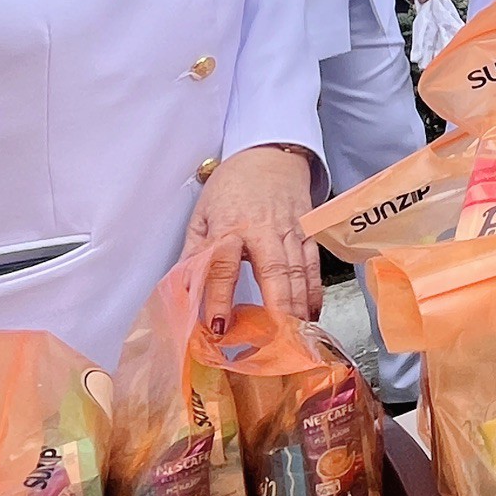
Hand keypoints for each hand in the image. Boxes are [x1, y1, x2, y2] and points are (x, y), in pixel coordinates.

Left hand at [183, 146, 321, 327]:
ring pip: (298, 273)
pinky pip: (314, 265)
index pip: (224, 265)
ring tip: (296, 337)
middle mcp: (263, 230)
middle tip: (277, 342)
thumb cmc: (231, 186)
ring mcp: (291, 230)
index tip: (218, 327)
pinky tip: (311, 313)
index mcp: (230, 227)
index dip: (220, 297)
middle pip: (274, 273)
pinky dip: (314, 291)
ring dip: (298, 307)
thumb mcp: (202, 215)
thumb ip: (195, 253)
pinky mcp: (308, 231)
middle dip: (277, 310)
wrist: (268, 154)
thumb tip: (181, 291)